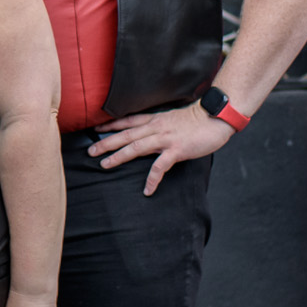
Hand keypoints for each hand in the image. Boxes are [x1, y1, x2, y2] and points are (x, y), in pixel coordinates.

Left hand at [87, 103, 234, 193]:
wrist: (216, 117)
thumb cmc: (197, 120)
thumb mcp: (172, 119)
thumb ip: (159, 126)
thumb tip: (148, 133)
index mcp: (154, 120)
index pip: (127, 121)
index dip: (111, 126)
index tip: (96, 130)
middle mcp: (156, 128)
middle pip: (126, 135)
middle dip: (106, 143)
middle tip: (90, 151)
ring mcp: (165, 139)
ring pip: (136, 147)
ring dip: (118, 156)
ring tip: (104, 165)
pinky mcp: (176, 150)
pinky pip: (160, 166)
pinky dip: (152, 178)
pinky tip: (147, 189)